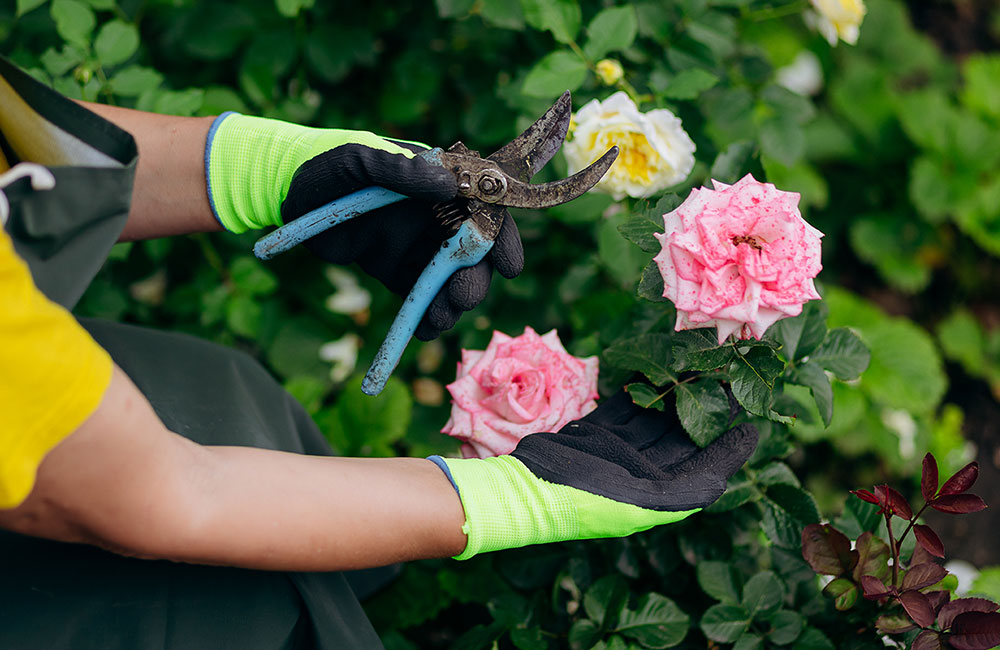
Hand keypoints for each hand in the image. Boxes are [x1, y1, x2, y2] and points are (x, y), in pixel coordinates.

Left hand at [205, 113, 523, 339]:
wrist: (284, 193)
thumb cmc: (325, 165)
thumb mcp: (359, 160)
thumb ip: (401, 169)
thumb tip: (448, 184)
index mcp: (436, 182)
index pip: (484, 208)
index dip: (502, 237)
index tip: (509, 265)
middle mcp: (434, 214)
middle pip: (473, 252)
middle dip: (475, 278)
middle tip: (464, 298)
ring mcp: (415, 244)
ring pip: (449, 279)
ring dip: (452, 302)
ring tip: (441, 319)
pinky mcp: (394, 268)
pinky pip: (418, 295)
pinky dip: (425, 316)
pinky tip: (424, 330)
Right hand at [429, 388, 756, 559]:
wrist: (527, 492)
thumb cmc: (586, 503)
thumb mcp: (645, 504)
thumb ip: (690, 490)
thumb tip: (729, 473)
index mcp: (662, 493)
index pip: (706, 463)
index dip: (731, 441)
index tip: (755, 414)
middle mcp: (644, 472)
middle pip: (685, 433)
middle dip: (708, 404)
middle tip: (730, 373)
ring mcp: (620, 450)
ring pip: (658, 415)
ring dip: (678, 390)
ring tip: (701, 363)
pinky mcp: (596, 432)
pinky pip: (625, 406)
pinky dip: (641, 388)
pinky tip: (658, 368)